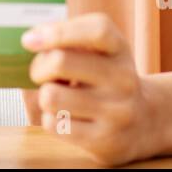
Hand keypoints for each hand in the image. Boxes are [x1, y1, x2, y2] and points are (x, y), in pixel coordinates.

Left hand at [22, 12, 165, 165]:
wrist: (142, 122)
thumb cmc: (105, 77)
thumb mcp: (97, 50)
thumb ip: (65, 39)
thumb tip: (31, 40)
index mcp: (119, 48)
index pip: (97, 30)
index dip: (58, 32)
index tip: (29, 40)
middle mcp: (123, 78)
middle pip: (60, 62)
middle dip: (38, 67)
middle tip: (40, 73)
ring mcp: (117, 111)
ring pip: (51, 96)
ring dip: (44, 96)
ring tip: (58, 96)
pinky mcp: (105, 140)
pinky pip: (54, 125)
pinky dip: (50, 119)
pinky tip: (66, 117)